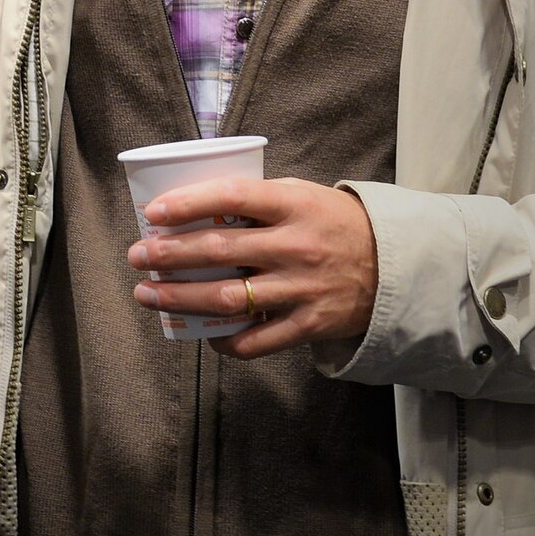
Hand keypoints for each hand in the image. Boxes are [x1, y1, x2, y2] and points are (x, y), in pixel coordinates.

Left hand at [126, 178, 377, 358]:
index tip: (153, 212)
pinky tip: (201, 332)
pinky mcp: (309, 324)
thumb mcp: (302, 195)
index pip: (231, 196)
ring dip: (180, 298)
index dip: (188, 203)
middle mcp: (295, 246)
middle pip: (219, 251)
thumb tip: (194, 204)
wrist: (397, 266)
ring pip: (228, 298)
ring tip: (148, 294)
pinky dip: (224, 340)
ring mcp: (302, 288)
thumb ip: (256, 200)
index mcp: (292, 204)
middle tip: (137, 256)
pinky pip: (257, 339)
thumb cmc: (334, 223)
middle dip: (169, 255)